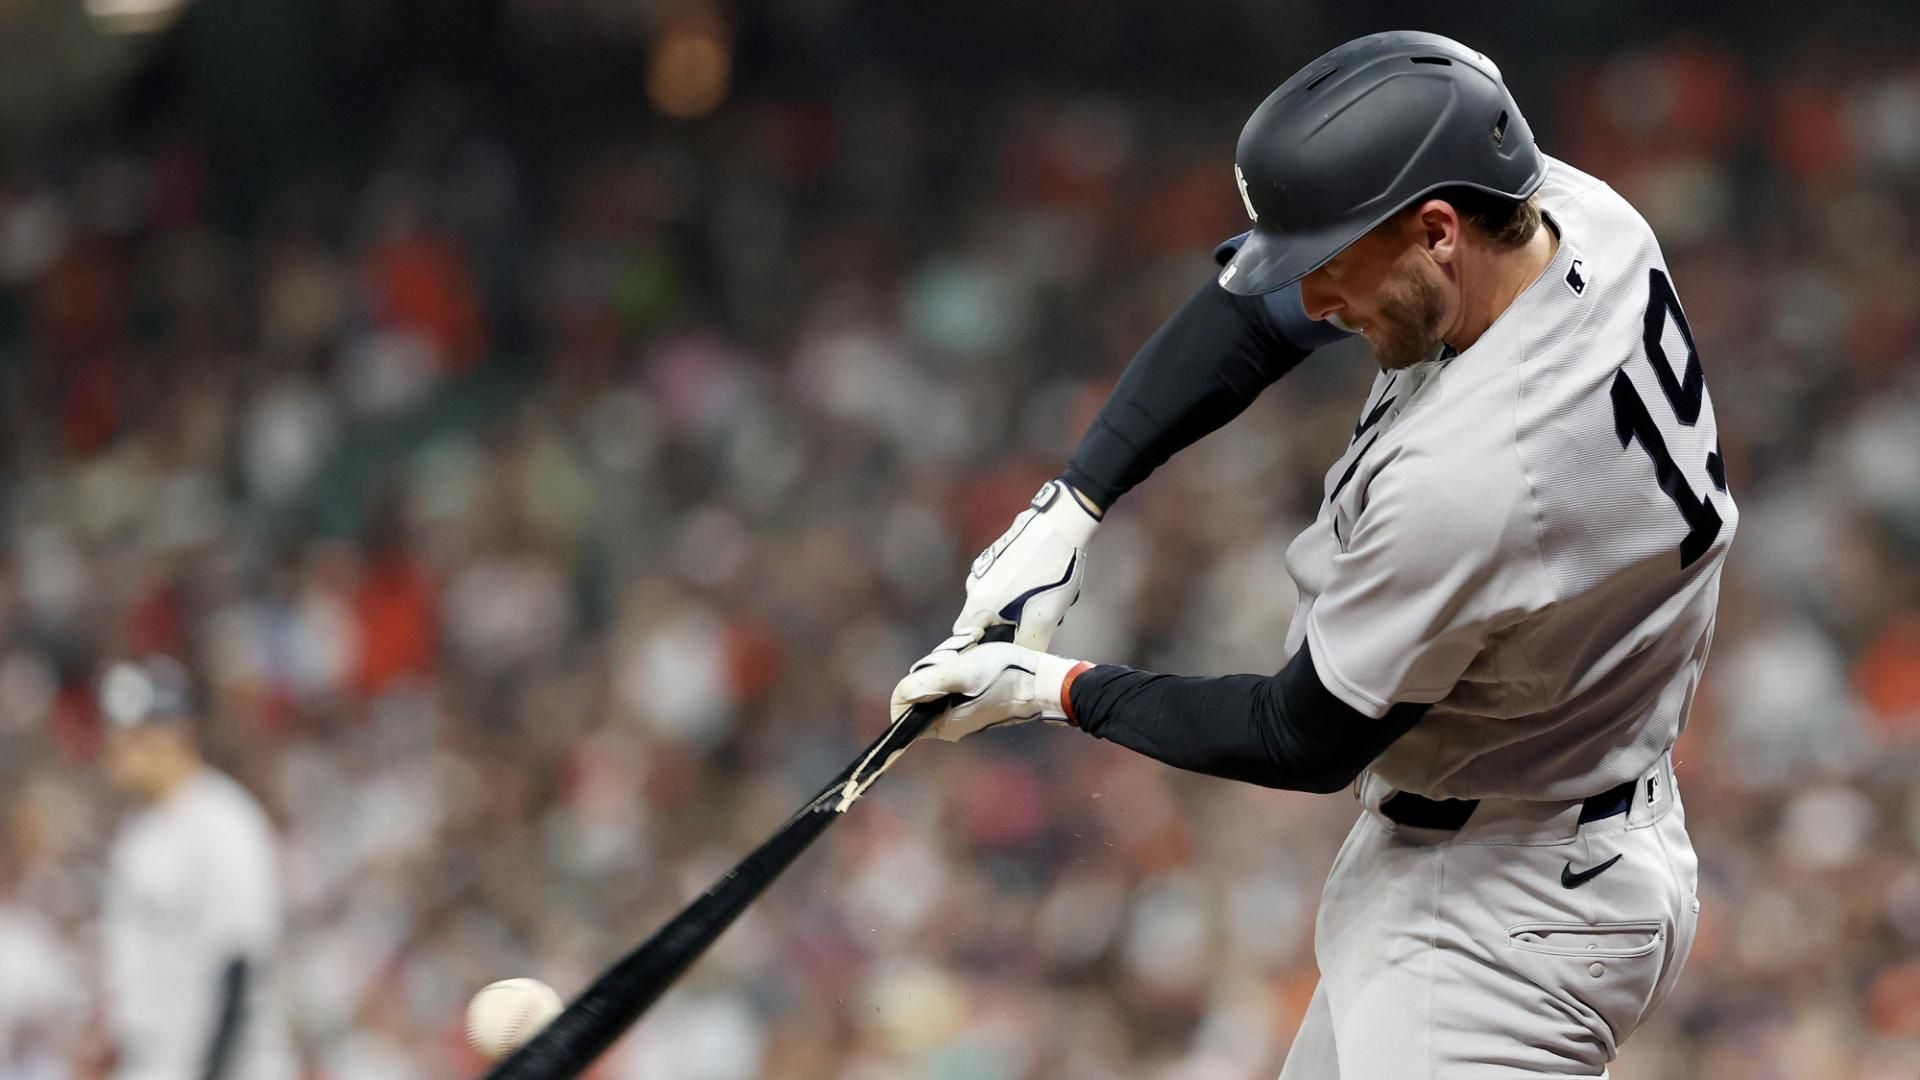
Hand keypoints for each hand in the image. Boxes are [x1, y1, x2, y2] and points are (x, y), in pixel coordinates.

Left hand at [890, 640, 1085, 741]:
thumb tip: (901, 694)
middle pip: (919, 695)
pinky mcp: (975, 706)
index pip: (902, 708)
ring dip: (947, 668)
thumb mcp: (963, 672)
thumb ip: (928, 683)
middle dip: (932, 672)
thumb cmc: (1006, 675)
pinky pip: (953, 686)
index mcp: (942, 727)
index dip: (912, 683)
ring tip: (970, 658)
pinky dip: (960, 671)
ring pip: (936, 688)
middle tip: (957, 660)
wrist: (1044, 681)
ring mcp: (963, 717)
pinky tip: (978, 661)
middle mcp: (950, 727)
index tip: (937, 669)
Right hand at [954, 479, 1099, 650]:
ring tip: (1047, 604)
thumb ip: (1029, 646)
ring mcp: (985, 567)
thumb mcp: (1045, 618)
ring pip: (996, 602)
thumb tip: (1023, 665)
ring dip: (1016, 609)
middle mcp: (975, 586)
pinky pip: (1003, 583)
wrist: (1062, 521)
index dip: (980, 653)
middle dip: (1005, 631)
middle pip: (982, 622)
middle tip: (1032, 631)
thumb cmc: (1052, 572)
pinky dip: (1019, 590)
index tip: (1000, 657)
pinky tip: (1045, 582)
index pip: (965, 641)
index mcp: (979, 604)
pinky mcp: (998, 553)